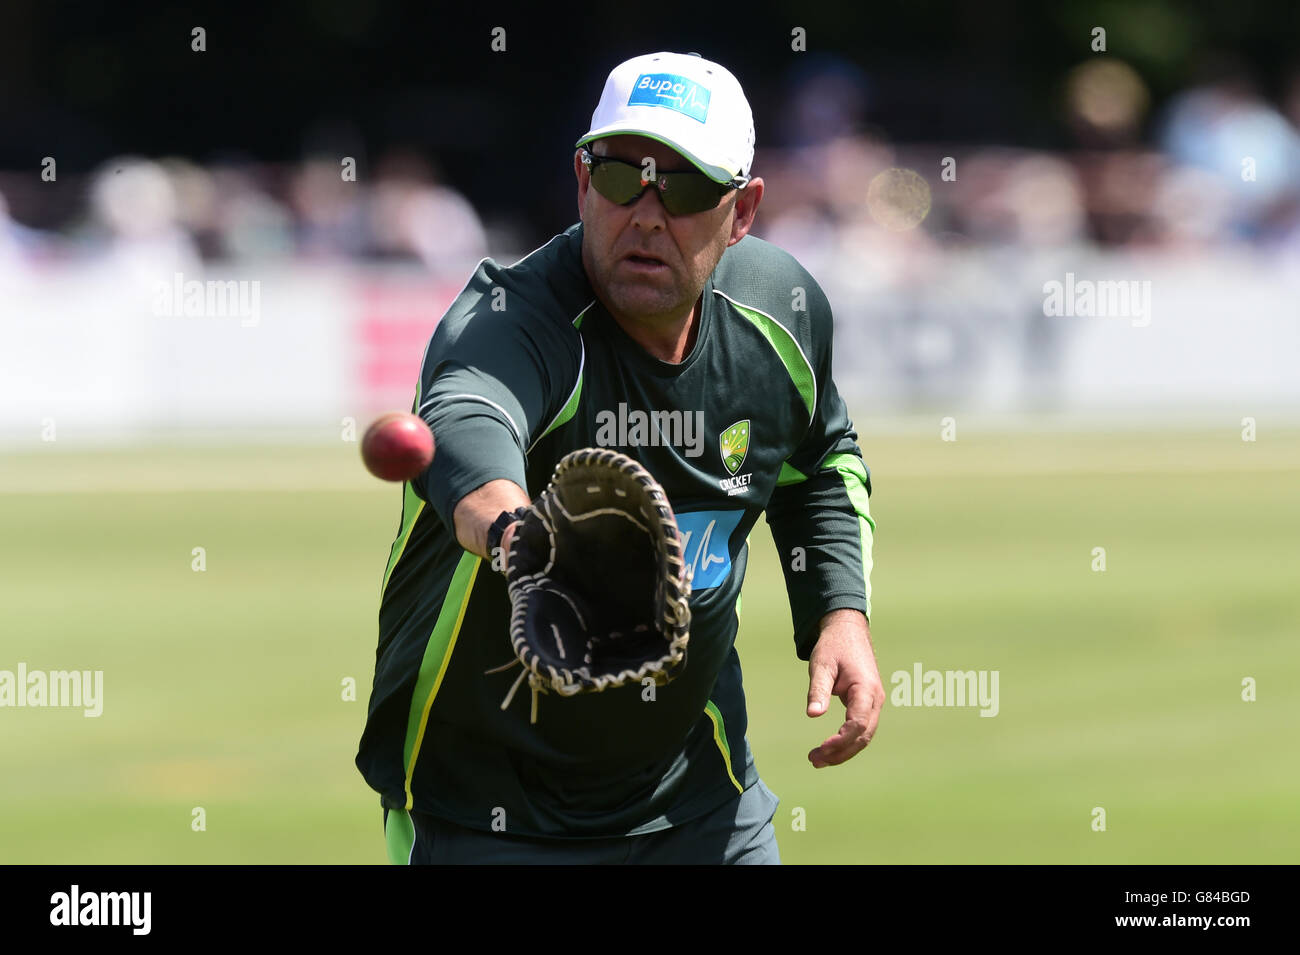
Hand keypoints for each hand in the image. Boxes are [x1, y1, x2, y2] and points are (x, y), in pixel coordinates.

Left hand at [805, 609, 881, 767]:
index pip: (858, 724)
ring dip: (843, 751)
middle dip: (841, 752)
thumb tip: (812, 714)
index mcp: (866, 689)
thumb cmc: (834, 646)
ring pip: (864, 736)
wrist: (848, 631)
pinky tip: (829, 749)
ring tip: (817, 760)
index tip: (821, 748)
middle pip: (863, 736)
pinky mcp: (867, 704)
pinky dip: (846, 742)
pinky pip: (860, 729)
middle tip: (814, 761)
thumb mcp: (822, 664)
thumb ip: (818, 689)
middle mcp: (875, 699)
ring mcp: (873, 703)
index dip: (841, 740)